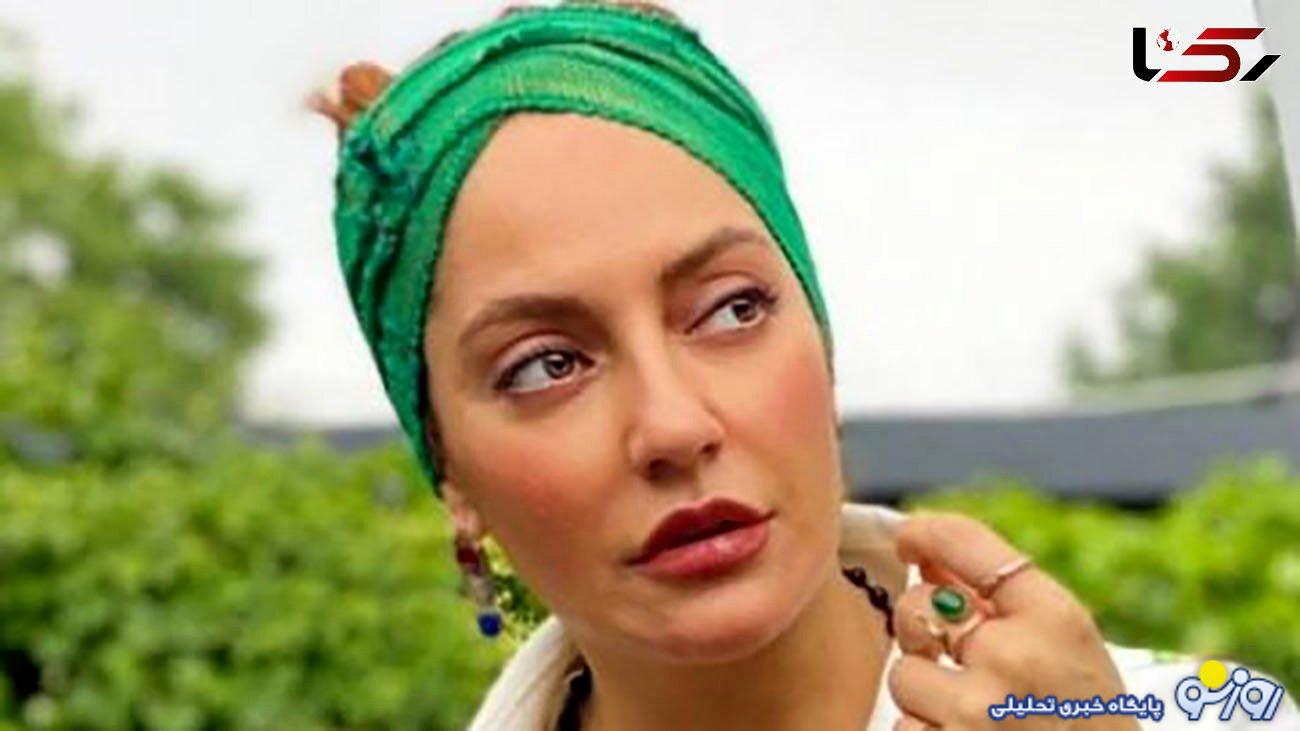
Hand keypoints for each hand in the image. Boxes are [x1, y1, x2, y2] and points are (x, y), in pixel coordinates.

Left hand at [886, 511, 1137, 729]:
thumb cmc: (1090, 726)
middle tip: (956, 659)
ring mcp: (978, 713)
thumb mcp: (1072, 650)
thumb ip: (1004, 600)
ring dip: (925, 698)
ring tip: (975, 720)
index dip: (926, 533)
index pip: (968, 542)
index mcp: (1056, 618)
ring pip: (903, 675)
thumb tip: (926, 554)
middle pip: (917, 607)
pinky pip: (902, 729)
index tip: (910, 539)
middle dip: (923, 631)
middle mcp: (1016, 656)